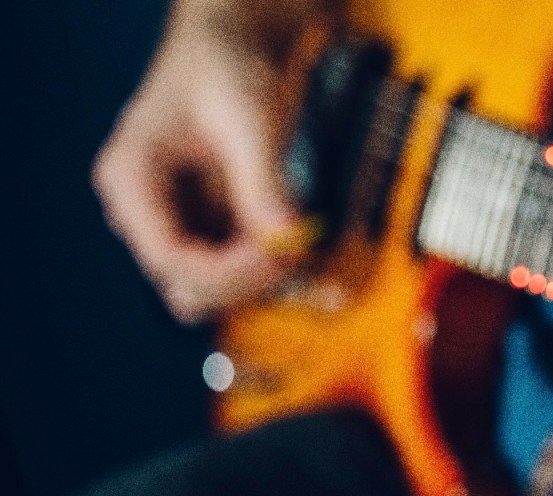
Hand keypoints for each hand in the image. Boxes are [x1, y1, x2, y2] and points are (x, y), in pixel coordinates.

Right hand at [92, 0, 340, 322]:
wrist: (232, 47)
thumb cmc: (225, 66)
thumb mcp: (248, 115)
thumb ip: (263, 179)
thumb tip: (287, 238)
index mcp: (132, 180)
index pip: (169, 257)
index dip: (226, 272)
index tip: (281, 256)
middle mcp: (147, 213)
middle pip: (190, 285)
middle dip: (249, 279)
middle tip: (303, 252)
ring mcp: (179, 226)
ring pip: (217, 291)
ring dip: (266, 286)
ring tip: (316, 268)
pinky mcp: (213, 232)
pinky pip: (242, 274)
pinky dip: (278, 277)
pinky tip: (320, 273)